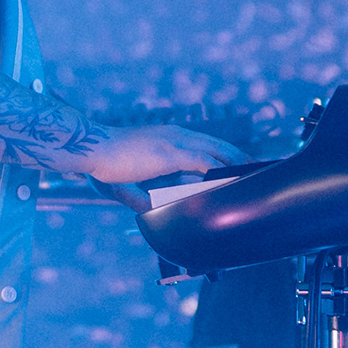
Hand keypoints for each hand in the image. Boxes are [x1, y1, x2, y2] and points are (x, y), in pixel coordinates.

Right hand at [83, 124, 251, 186]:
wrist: (92, 150)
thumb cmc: (102, 165)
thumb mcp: (126, 183)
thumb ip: (140, 197)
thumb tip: (151, 212)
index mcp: (165, 138)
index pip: (201, 143)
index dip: (220, 152)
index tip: (235, 163)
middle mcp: (174, 135)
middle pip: (215, 143)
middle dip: (236, 155)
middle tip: (255, 166)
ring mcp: (175, 141)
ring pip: (216, 149)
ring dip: (236, 161)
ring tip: (253, 172)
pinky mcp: (172, 153)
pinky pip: (206, 161)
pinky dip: (223, 169)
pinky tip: (235, 177)